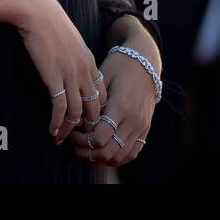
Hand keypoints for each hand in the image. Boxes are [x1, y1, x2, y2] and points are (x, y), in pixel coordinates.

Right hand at [16, 0, 106, 143]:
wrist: (39, 13)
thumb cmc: (51, 25)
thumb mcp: (72, 42)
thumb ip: (76, 58)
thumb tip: (72, 69)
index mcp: (90, 62)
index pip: (102, 95)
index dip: (96, 113)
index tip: (86, 123)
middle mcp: (85, 71)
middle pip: (94, 107)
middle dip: (87, 126)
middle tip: (78, 137)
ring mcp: (71, 75)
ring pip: (78, 112)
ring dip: (69, 129)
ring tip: (61, 138)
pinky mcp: (54, 77)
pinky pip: (60, 107)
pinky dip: (57, 122)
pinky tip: (52, 129)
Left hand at [69, 45, 156, 167]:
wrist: (145, 61)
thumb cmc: (119, 66)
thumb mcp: (103, 79)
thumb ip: (91, 103)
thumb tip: (76, 123)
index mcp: (121, 106)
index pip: (100, 137)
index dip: (82, 140)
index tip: (73, 132)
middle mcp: (133, 120)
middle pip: (108, 151)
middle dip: (88, 152)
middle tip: (76, 144)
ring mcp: (141, 126)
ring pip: (120, 157)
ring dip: (101, 158)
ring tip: (88, 149)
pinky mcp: (145, 129)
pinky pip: (132, 154)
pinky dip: (117, 158)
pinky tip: (104, 152)